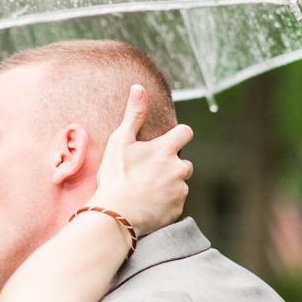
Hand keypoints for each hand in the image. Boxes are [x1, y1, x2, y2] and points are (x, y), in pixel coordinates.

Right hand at [91, 85, 192, 235]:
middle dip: (171, 166)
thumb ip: (133, 114)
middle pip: (184, 162)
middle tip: (148, 174)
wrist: (115, 214)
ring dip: (168, 185)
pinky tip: (148, 205)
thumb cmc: (115, 177)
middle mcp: (179, 168)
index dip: (178, 135)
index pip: (186, 132)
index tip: (167, 142)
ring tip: (146, 192)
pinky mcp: (177, 209)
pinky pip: (175, 203)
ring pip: (179, 184)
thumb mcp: (120, 141)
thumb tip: (139, 87)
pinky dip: (165, 204)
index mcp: (166, 149)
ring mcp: (180, 190)